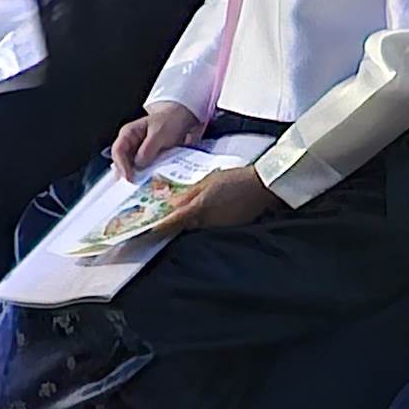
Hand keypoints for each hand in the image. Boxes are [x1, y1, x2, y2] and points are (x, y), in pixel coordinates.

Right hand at [111, 101, 203, 179]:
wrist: (181, 119)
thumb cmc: (169, 121)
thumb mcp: (159, 133)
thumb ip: (148, 148)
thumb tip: (138, 164)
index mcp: (128, 134)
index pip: (118, 151)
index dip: (121, 165)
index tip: (129, 177)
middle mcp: (130, 144)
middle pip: (122, 162)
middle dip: (127, 175)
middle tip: (135, 186)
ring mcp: (138, 153)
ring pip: (131, 168)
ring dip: (136, 177)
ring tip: (142, 188)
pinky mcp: (147, 160)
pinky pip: (142, 171)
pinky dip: (145, 177)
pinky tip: (150, 184)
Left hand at [147, 163, 275, 238]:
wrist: (261, 187)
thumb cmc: (234, 178)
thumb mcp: (208, 181)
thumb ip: (189, 193)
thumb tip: (171, 203)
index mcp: (199, 208)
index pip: (173, 222)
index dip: (159, 227)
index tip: (147, 229)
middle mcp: (206, 221)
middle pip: (184, 226)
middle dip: (174, 223)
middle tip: (164, 218)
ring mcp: (217, 227)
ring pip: (196, 227)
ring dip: (190, 222)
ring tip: (187, 214)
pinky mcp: (227, 229)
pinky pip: (210, 227)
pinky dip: (204, 222)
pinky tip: (207, 213)